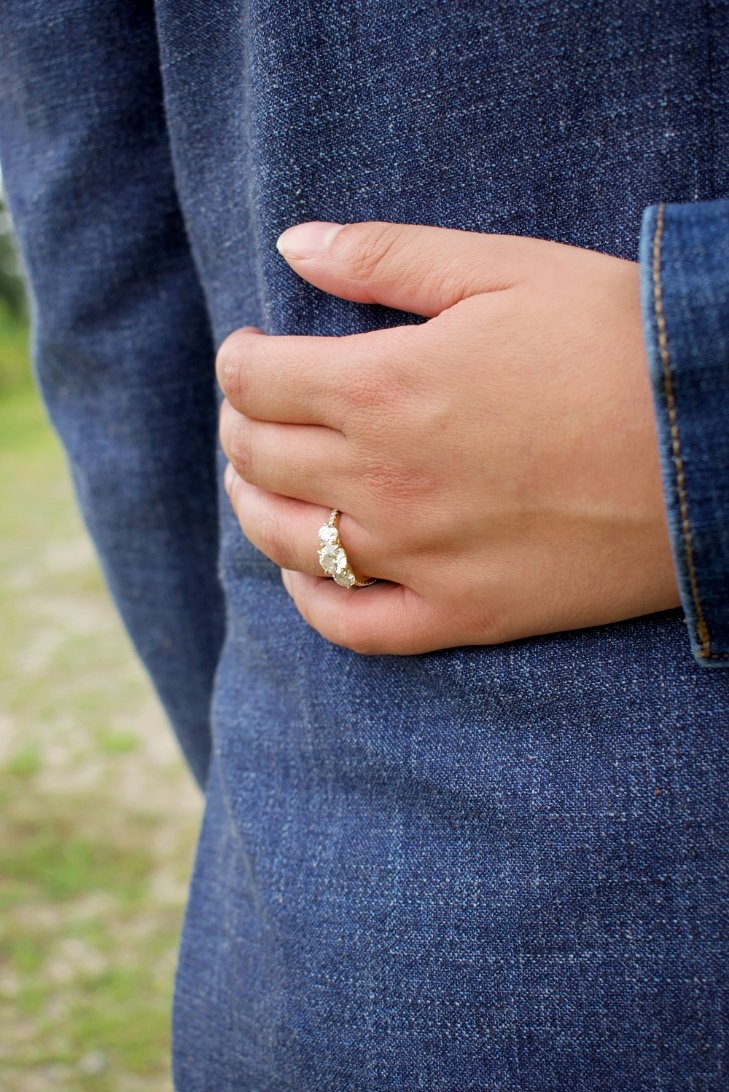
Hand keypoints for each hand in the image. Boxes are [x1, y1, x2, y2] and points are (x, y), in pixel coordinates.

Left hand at [217, 221, 679, 653]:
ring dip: (252, 503)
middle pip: (257, 456)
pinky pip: (353, 626)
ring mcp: (419, 556)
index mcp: (385, 386)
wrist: (720, 444)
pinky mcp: (463, 612)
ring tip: (258, 480)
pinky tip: (307, 574)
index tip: (254, 349)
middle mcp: (383, 478)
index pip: (255, 378)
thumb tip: (291, 242)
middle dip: (240, 424)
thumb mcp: (505, 268)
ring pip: (284, 541)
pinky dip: (311, 601)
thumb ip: (386, 257)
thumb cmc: (620, 341)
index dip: (239, 358)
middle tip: (258, 407)